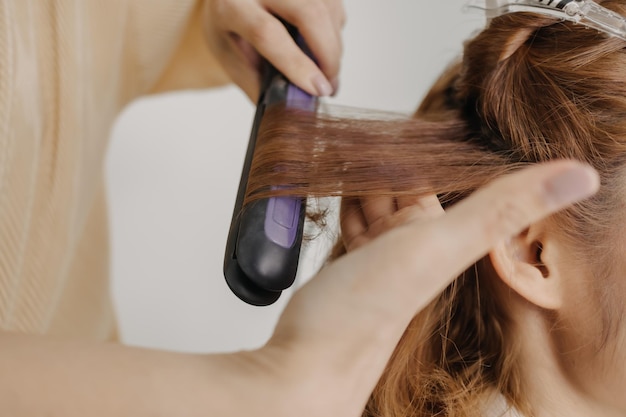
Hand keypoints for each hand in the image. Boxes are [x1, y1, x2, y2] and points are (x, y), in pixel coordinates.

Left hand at [202, 0, 344, 100]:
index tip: (317, 90)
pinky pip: (334, 5)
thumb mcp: (231, 57)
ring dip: (334, 45)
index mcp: (231, 6)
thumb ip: (258, 83)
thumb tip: (294, 107)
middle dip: (328, 55)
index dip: (296, 64)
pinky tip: (321, 45)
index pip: (267, 33)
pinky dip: (335, 30)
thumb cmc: (228, 28)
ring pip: (327, 9)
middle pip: (309, 13)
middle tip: (329, 85)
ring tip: (325, 70)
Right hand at [238, 161, 597, 416]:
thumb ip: (501, 211)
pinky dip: (347, 201)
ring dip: (362, 176)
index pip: (444, 176)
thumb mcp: (437, 250)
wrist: (305, 364)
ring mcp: (384, 256)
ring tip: (343, 155)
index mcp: (445, 238)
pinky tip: (339, 188)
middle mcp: (419, 246)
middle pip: (406, 183)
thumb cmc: (361, 316)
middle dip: (383, 160)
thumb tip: (580, 177)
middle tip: (360, 139)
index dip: (422, 149)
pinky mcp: (354, 263)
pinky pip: (357, 220)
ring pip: (379, 198)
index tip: (406, 124)